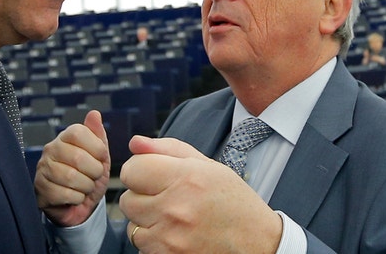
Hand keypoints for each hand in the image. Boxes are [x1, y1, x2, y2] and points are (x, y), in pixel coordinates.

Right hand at [35, 110, 110, 226]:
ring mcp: (43, 169)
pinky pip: (65, 194)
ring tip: (85, 186)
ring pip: (71, 177)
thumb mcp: (99, 156)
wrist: (78, 206)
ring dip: (86, 186)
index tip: (102, 158)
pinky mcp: (40, 189)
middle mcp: (51, 149)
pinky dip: (77, 198)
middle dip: (94, 171)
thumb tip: (94, 113)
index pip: (78, 132)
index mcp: (65, 137)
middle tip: (94, 176)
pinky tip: (75, 196)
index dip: (96, 147)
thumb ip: (98, 135)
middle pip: (77, 157)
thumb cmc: (88, 177)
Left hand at [120, 136, 281, 253]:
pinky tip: (177, 236)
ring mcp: (170, 238)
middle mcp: (175, 208)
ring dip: (147, 222)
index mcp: (185, 178)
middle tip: (169, 199)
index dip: (140, 171)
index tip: (153, 175)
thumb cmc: (233, 202)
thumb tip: (134, 143)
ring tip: (175, 219)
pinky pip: (142, 247)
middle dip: (143, 198)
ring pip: (132, 226)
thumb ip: (167, 150)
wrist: (258, 244)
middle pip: (127, 199)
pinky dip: (154, 242)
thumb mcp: (208, 166)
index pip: (131, 170)